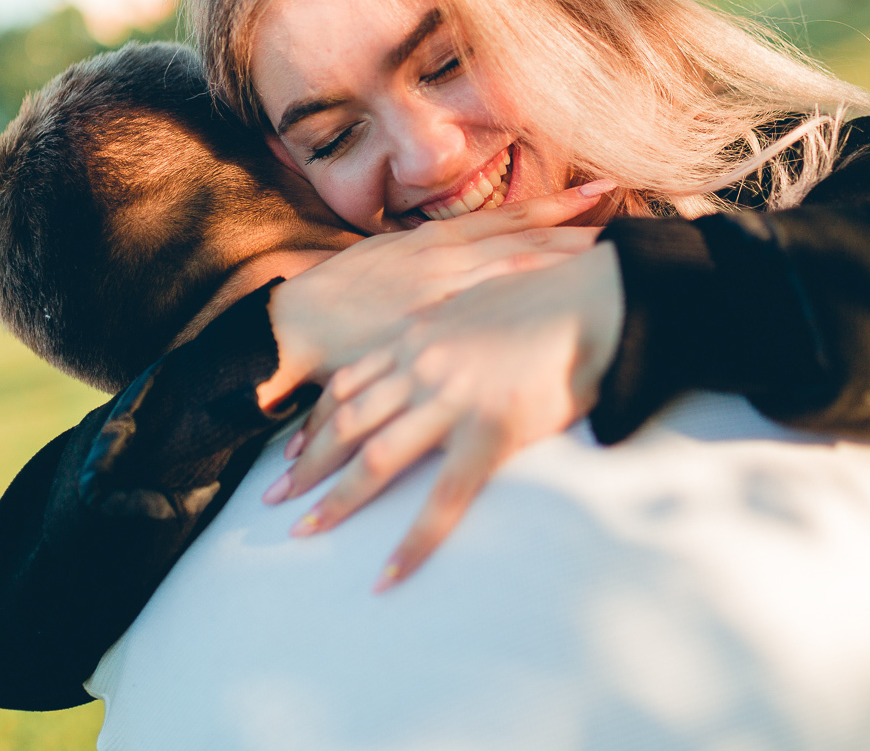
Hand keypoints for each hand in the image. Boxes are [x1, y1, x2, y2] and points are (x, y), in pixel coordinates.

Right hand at [255, 181, 613, 409]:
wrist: (296, 322)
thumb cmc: (343, 299)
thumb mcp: (393, 263)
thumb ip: (440, 261)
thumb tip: (484, 258)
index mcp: (439, 241)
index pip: (514, 218)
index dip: (562, 205)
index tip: (608, 189)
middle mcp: (447, 258)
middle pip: (528, 240)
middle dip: (582, 228)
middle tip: (637, 213)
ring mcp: (441, 292)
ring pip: (516, 268)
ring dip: (565, 258)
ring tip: (615, 249)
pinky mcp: (431, 326)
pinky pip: (487, 315)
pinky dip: (525, 305)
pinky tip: (559, 302)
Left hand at [262, 240, 624, 590]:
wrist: (596, 298)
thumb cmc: (551, 294)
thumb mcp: (481, 298)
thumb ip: (452, 326)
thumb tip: (450, 343)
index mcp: (420, 333)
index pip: (351, 381)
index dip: (317, 419)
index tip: (294, 449)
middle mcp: (423, 365)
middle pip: (349, 421)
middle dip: (308, 463)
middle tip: (274, 497)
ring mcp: (452, 399)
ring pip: (377, 459)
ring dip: (337, 500)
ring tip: (306, 532)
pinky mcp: (489, 432)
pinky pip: (443, 500)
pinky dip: (411, 542)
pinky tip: (390, 574)